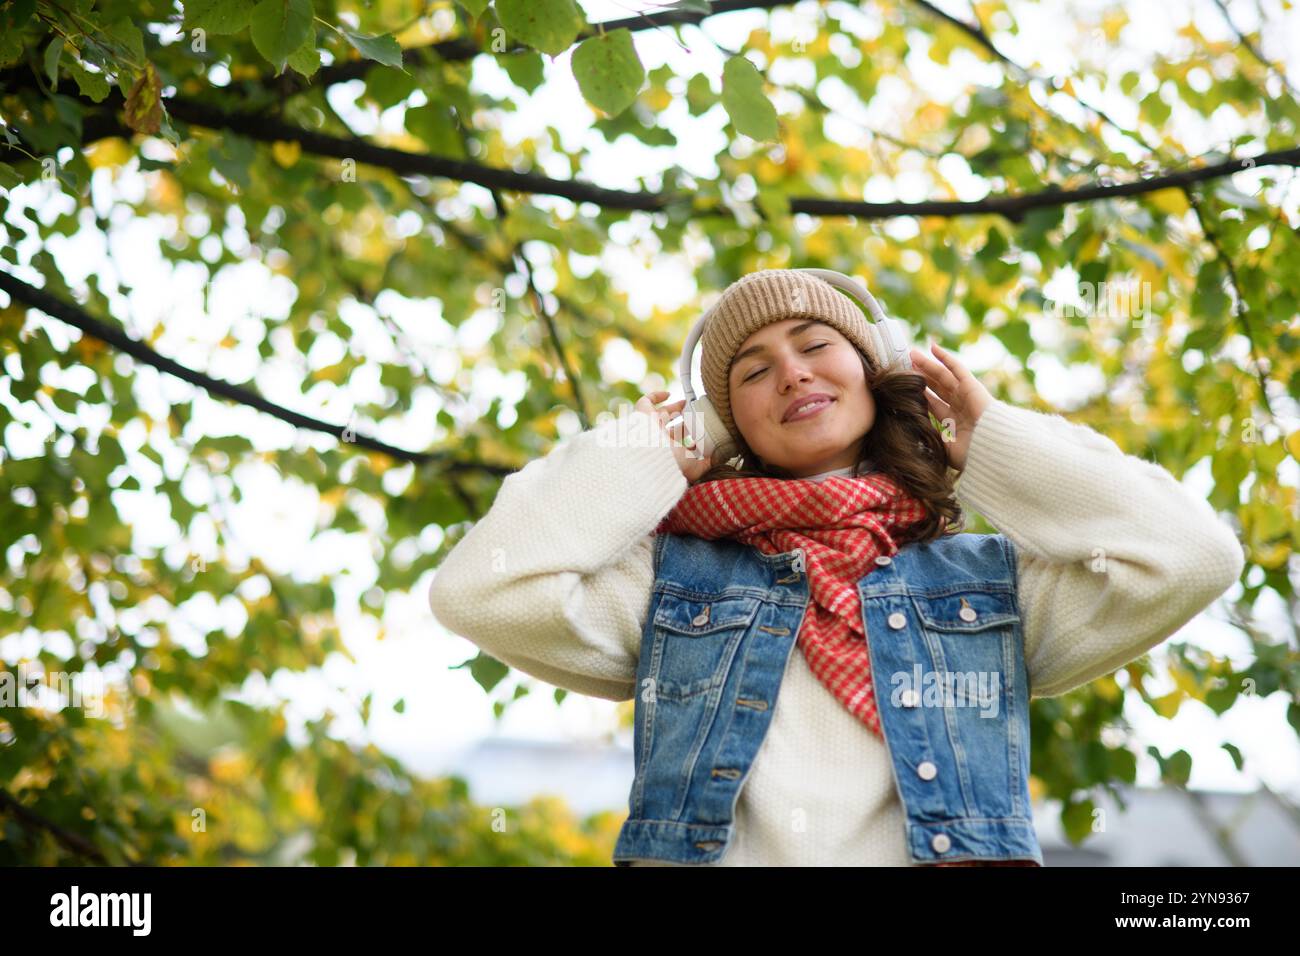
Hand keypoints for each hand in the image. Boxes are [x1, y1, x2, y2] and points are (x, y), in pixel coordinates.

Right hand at [634, 390, 713, 481]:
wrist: (651, 456)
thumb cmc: (671, 463)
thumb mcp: (694, 467)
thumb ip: (707, 464)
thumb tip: (720, 457)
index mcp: (668, 451)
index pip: (679, 442)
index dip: (689, 435)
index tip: (701, 429)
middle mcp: (657, 439)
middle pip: (671, 427)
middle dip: (683, 420)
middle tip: (695, 414)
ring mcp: (649, 426)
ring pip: (660, 414)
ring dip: (673, 407)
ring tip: (686, 402)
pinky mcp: (642, 414)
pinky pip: (646, 401)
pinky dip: (655, 396)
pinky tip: (668, 394)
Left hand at [908, 342, 993, 472]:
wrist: (993, 449)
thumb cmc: (973, 454)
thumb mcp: (947, 449)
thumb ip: (932, 439)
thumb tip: (913, 433)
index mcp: (954, 422)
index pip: (932, 404)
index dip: (919, 394)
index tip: (904, 387)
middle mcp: (959, 406)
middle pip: (935, 387)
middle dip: (920, 376)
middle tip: (904, 365)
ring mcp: (966, 395)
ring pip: (942, 376)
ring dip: (927, 364)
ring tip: (911, 354)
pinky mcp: (972, 386)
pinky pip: (957, 368)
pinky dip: (945, 357)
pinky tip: (932, 347)